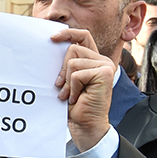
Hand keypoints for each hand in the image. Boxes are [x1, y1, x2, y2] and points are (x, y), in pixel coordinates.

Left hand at [52, 28, 114, 152]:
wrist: (84, 123)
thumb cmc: (74, 104)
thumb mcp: (66, 80)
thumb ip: (66, 65)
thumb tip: (51, 46)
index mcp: (92, 59)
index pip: (83, 36)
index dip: (68, 34)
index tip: (52, 38)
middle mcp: (101, 60)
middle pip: (73, 49)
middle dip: (62, 70)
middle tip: (62, 87)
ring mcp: (105, 65)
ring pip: (73, 62)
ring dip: (67, 82)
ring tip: (70, 94)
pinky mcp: (105, 73)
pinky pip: (77, 74)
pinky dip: (72, 87)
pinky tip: (76, 97)